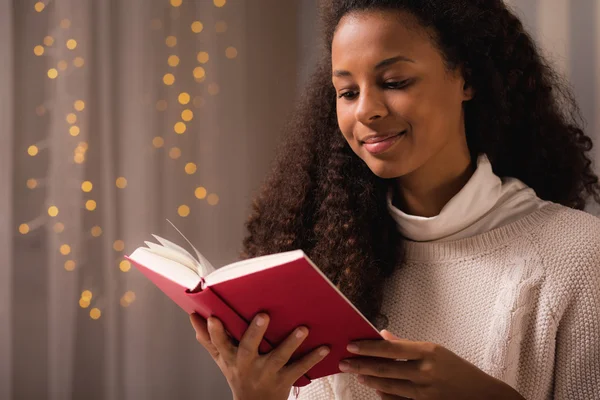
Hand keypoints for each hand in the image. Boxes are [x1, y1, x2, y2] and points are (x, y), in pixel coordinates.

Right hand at [190, 313, 329, 399]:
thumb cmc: (238, 376)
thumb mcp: (221, 359)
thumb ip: (208, 338)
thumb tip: (192, 316)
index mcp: (231, 358)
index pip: (220, 344)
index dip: (215, 332)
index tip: (214, 317)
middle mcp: (248, 365)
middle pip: (249, 348)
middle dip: (255, 332)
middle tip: (263, 315)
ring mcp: (267, 373)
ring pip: (279, 357)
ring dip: (291, 343)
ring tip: (303, 328)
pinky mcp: (284, 380)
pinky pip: (299, 368)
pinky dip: (313, 358)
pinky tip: (325, 347)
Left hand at [338, 330, 524, 399]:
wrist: (482, 396)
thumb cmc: (458, 369)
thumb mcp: (436, 351)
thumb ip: (407, 345)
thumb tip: (383, 335)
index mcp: (429, 352)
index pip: (391, 348)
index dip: (369, 347)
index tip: (351, 345)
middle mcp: (426, 371)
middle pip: (386, 368)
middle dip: (361, 365)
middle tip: (343, 362)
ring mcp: (425, 392)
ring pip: (389, 386)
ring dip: (369, 379)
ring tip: (355, 373)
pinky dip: (385, 394)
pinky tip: (375, 388)